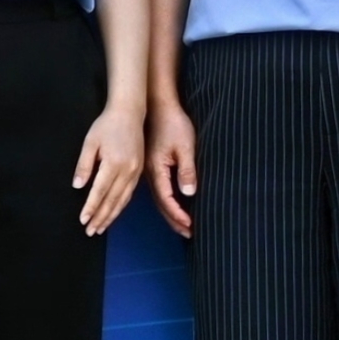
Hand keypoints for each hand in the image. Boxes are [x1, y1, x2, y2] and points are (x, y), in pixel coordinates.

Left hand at [74, 102, 146, 235]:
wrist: (130, 112)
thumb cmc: (107, 125)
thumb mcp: (90, 142)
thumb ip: (84, 165)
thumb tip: (78, 186)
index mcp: (114, 163)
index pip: (100, 191)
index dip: (91, 207)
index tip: (83, 220)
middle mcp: (128, 170)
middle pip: (112, 200)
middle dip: (101, 217)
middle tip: (90, 231)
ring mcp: (135, 171)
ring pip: (122, 200)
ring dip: (111, 215)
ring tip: (100, 228)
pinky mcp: (139, 171)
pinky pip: (129, 193)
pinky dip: (121, 206)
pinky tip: (114, 212)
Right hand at [147, 99, 198, 237]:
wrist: (158, 105)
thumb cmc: (174, 123)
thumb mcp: (185, 146)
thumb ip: (186, 170)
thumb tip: (189, 193)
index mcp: (156, 169)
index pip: (167, 199)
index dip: (179, 214)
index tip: (191, 226)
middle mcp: (149, 173)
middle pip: (161, 204)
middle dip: (174, 220)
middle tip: (189, 234)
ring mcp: (148, 170)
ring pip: (158, 198)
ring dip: (170, 213)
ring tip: (182, 226)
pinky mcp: (151, 165)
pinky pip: (158, 190)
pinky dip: (166, 202)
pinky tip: (172, 206)